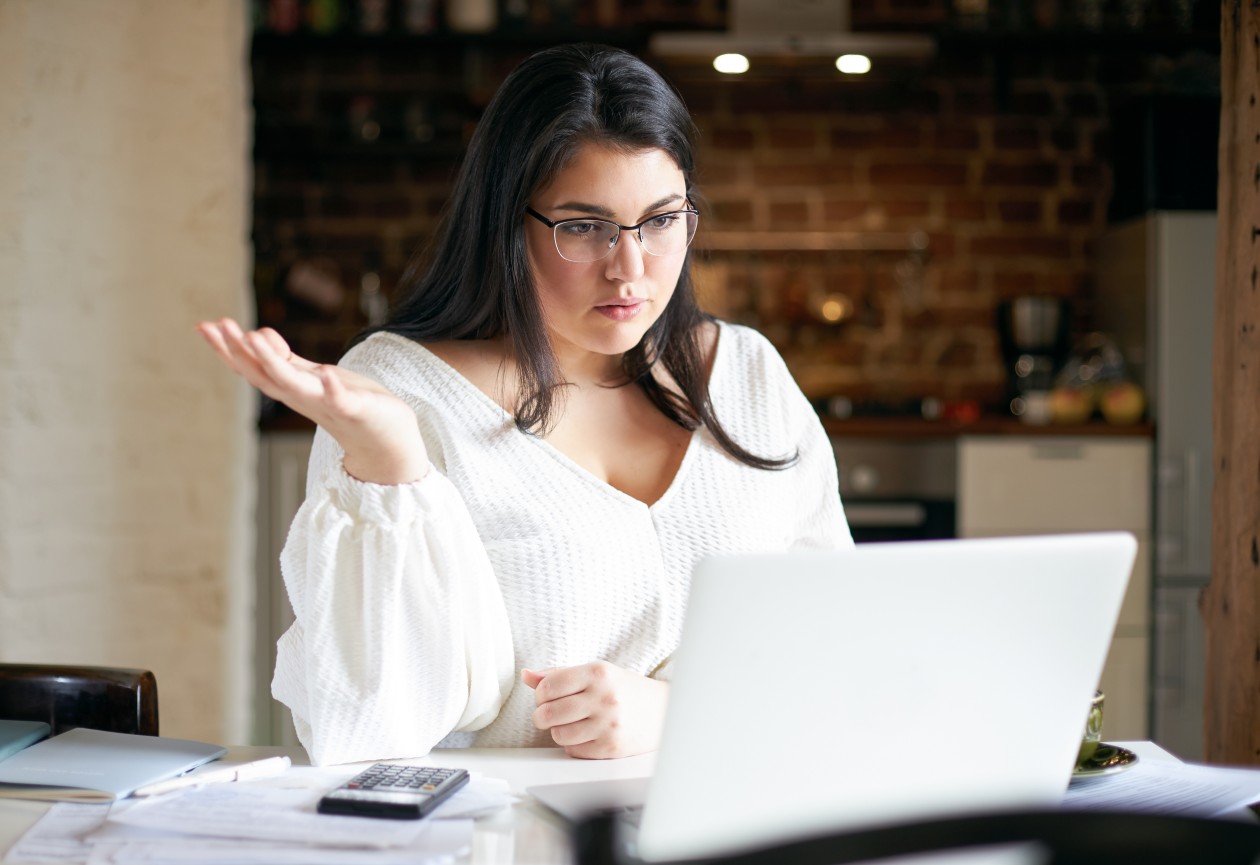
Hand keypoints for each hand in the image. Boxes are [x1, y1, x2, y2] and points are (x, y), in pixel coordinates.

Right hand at [197, 318, 428, 484]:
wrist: (387, 443)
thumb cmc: (350, 405)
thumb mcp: (313, 376)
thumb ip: (287, 360)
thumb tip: (257, 333)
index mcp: (293, 388)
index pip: (254, 368)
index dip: (229, 348)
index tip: (205, 325)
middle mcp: (304, 398)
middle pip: (264, 375)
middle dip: (239, 351)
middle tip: (216, 325)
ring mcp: (329, 405)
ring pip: (295, 385)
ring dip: (274, 363)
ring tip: (253, 337)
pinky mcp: (357, 411)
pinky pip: (343, 401)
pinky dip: (334, 390)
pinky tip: (327, 374)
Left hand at [522, 662, 668, 758]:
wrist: (663, 710)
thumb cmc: (624, 689)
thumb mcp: (595, 673)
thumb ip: (558, 673)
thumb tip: (526, 675)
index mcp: (597, 672)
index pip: (548, 686)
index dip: (541, 694)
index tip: (548, 696)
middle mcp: (603, 697)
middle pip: (548, 713)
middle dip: (543, 715)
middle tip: (551, 714)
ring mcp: (608, 724)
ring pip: (558, 735)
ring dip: (558, 731)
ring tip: (572, 724)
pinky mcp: (611, 747)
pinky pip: (573, 751)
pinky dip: (574, 745)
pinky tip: (586, 735)